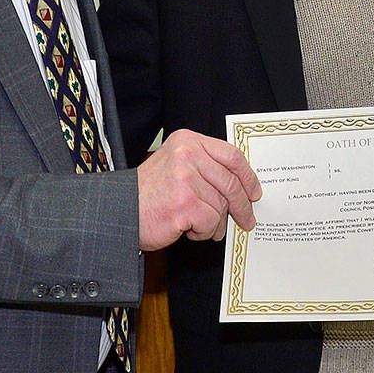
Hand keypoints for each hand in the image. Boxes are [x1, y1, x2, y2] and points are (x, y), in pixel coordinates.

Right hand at [136, 129, 262, 250]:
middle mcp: (188, 156)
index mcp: (188, 141)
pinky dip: (203, 231)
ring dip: (215, 222)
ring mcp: (186, 179)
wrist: (119, 211)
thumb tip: (241, 186)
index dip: (248, 176)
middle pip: (231, 182)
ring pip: (221, 205)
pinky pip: (211, 222)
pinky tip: (188, 228)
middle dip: (242, 206)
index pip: (231, 154)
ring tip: (200, 224)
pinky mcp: (185, 204)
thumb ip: (206, 167)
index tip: (255, 192)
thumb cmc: (148, 192)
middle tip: (247, 220)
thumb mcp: (176, 165)